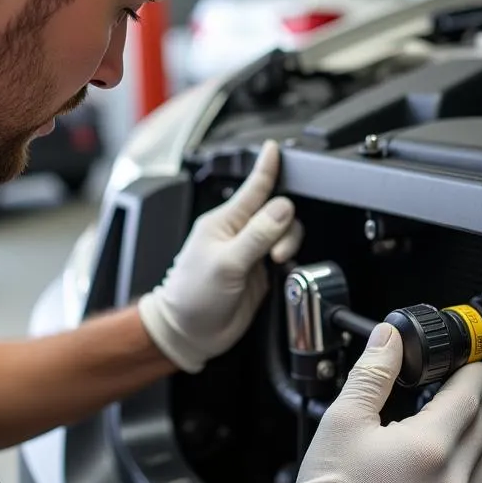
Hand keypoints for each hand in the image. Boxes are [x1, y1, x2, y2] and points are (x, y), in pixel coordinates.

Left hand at [137, 141, 303, 373]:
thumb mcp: (226, 263)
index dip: (266, 167)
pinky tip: (283, 270)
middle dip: (285, 226)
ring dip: (288, 244)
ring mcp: (251, 253)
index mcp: (224, 223)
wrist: (190, 333)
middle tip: (276, 251)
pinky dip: (291, 260)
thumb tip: (283, 207)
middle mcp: (239, 234)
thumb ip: (257, 234)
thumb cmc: (192, 297)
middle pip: (277, 212)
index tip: (276, 148)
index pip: (252, 188)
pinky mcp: (261, 274)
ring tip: (276, 262)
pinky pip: (286, 256)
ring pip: (285, 234)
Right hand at [268, 323, 481, 482]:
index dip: (474, 374)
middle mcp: (450, 480)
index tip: (472, 365)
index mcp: (428, 447)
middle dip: (474, 401)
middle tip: (453, 390)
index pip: (470, 396)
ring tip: (452, 423)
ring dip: (479, 434)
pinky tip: (442, 461)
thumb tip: (390, 340)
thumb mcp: (344, 418)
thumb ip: (373, 372)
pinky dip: (469, 468)